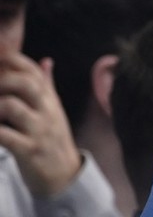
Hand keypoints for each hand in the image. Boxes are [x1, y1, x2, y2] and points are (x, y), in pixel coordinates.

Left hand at [0, 54, 83, 198]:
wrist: (66, 176)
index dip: (12, 57)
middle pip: (24, 83)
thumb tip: (45, 60)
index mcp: (50, 99)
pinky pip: (4, 136)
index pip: (33, 71)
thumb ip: (47, 85)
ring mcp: (38, 130)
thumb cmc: (54, 141)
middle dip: (0, 78)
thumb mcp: (54, 110)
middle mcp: (46, 111)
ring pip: (11, 107)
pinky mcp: (29, 151)